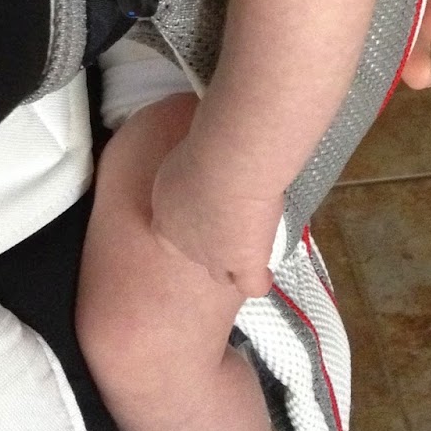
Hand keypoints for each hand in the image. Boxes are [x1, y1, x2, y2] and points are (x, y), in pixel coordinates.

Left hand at [150, 139, 282, 298]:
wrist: (226, 166)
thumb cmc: (205, 145)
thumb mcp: (187, 152)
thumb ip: (191, 165)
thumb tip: (202, 152)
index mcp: (166, 212)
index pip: (167, 234)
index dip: (185, 228)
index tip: (201, 215)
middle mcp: (184, 242)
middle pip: (194, 256)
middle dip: (209, 247)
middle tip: (228, 226)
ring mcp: (213, 258)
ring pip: (220, 274)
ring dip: (232, 265)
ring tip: (247, 250)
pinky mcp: (242, 263)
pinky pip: (251, 284)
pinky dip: (258, 280)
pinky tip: (265, 271)